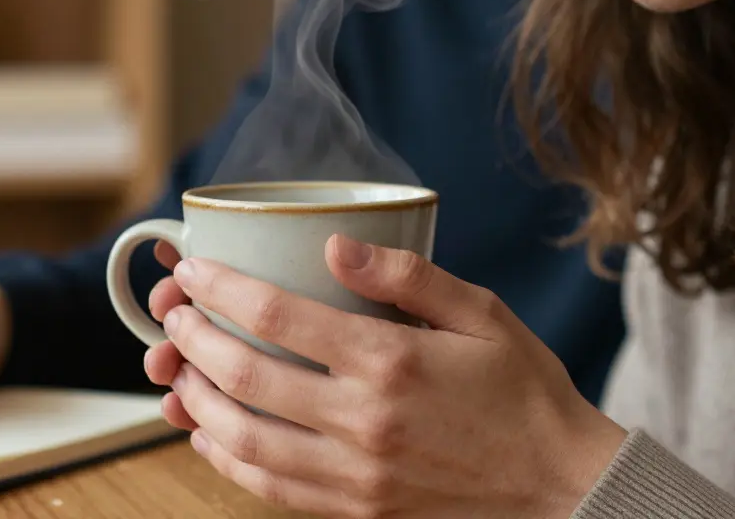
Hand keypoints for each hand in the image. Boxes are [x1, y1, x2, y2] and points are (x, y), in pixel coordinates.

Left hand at [146, 234, 627, 518]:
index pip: (278, 317)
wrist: (562, 485)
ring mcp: (356, 473)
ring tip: (178, 371)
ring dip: (197, 403)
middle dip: (193, 340)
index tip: (194, 272)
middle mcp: (364, 421)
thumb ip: (406, 275)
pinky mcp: (357, 508)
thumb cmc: (522, 392)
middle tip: (173, 316)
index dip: (221, 289)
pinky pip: (270, 488)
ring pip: (244, 440)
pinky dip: (226, 459)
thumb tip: (335, 243)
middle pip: (245, 377)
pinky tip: (208, 433)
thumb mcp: (480, 313)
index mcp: (391, 361)